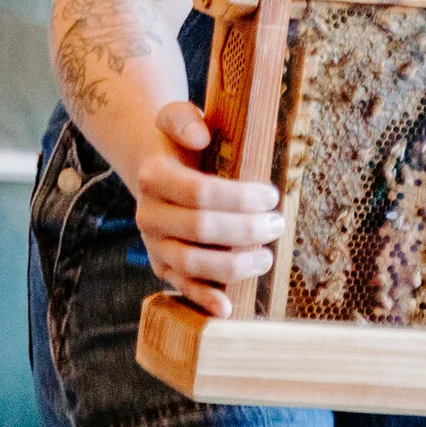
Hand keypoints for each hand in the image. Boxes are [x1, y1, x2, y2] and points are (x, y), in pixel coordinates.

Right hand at [132, 100, 282, 317]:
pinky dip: (204, 299)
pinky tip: (227, 308)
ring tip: (266, 257)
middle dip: (245, 229)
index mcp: (153, 177)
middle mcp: (148, 214)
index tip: (271, 195)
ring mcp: (154, 244)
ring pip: (191, 263)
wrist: (155, 168)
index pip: (198, 192)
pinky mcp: (163, 266)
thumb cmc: (178, 144)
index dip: (238, 197)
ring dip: (233, 264)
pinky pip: (182, 287)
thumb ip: (182, 118)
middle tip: (277, 224)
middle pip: (200, 229)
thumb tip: (200, 134)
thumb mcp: (176, 118)